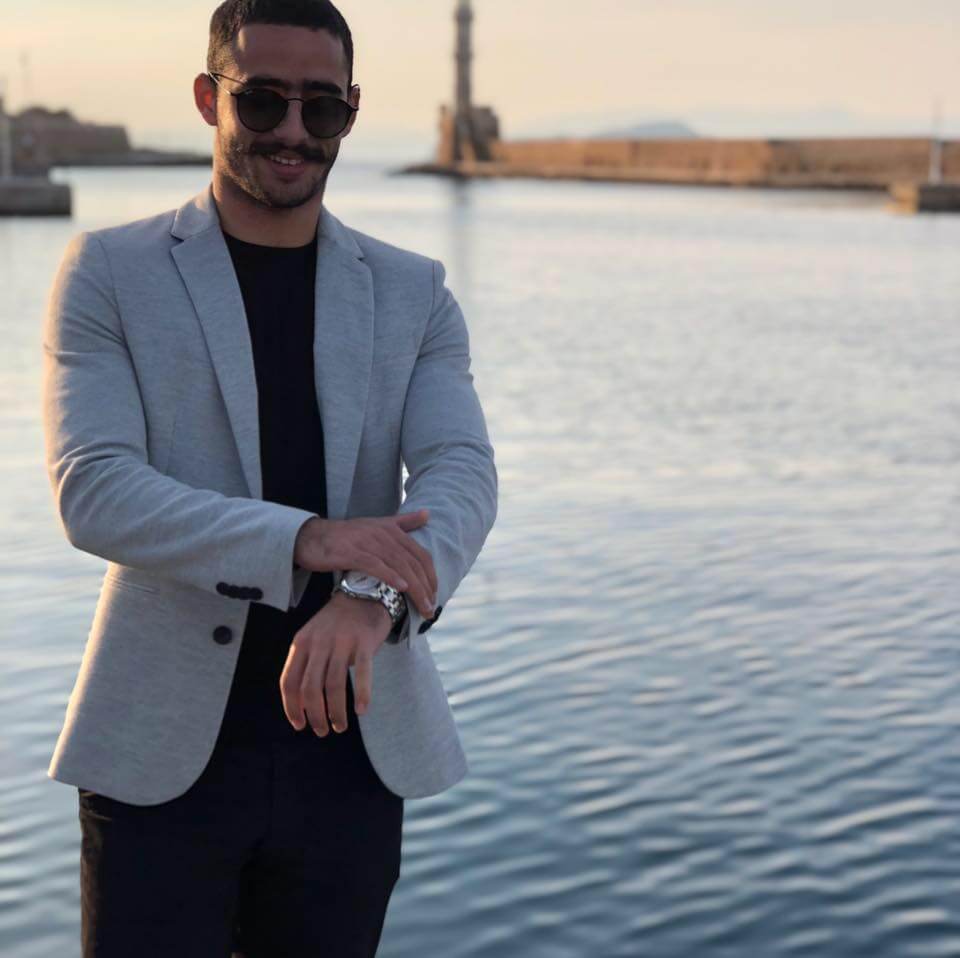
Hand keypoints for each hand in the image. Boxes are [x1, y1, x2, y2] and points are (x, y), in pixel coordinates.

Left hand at [280, 591, 392, 735]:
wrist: (364, 594)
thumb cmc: (337, 624)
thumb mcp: (313, 638)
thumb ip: (306, 664)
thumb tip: (302, 704)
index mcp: (301, 643)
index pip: (289, 682)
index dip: (292, 708)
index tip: (299, 725)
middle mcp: (318, 642)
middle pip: (310, 688)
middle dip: (315, 715)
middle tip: (322, 731)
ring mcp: (341, 642)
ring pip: (334, 685)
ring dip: (335, 712)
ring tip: (340, 726)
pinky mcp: (364, 642)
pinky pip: (362, 673)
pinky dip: (362, 694)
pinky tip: (362, 710)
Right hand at [294, 510, 436, 618]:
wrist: (312, 536)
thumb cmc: (347, 535)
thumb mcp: (378, 525)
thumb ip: (403, 522)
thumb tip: (428, 514)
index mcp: (392, 529)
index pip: (420, 554)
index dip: (431, 575)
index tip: (435, 595)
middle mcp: (383, 534)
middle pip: (412, 562)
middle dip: (425, 587)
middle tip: (431, 608)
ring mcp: (367, 542)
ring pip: (398, 566)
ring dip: (414, 588)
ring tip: (422, 605)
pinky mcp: (351, 552)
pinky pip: (375, 565)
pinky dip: (390, 576)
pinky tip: (401, 588)